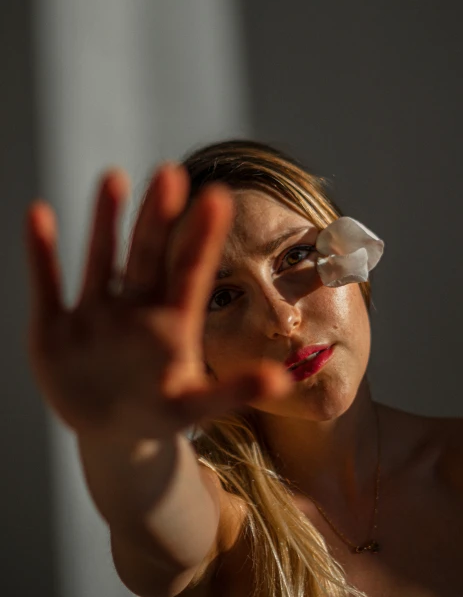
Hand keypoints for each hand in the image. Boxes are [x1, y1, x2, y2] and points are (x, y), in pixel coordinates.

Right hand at [25, 165, 290, 439]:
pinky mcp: (56, 325)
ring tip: (113, 177)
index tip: (218, 196)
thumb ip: (233, 391)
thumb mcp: (195, 405)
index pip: (191, 271)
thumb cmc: (161, 410)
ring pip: (102, 258)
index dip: (203, 237)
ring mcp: (97, 312)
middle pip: (149, 253)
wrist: (112, 430)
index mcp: (173, 321)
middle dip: (158, 216)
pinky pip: (48, 284)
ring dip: (106, 220)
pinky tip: (39, 213)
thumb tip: (283, 382)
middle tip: (170, 174)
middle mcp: (137, 305)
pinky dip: (42, 253)